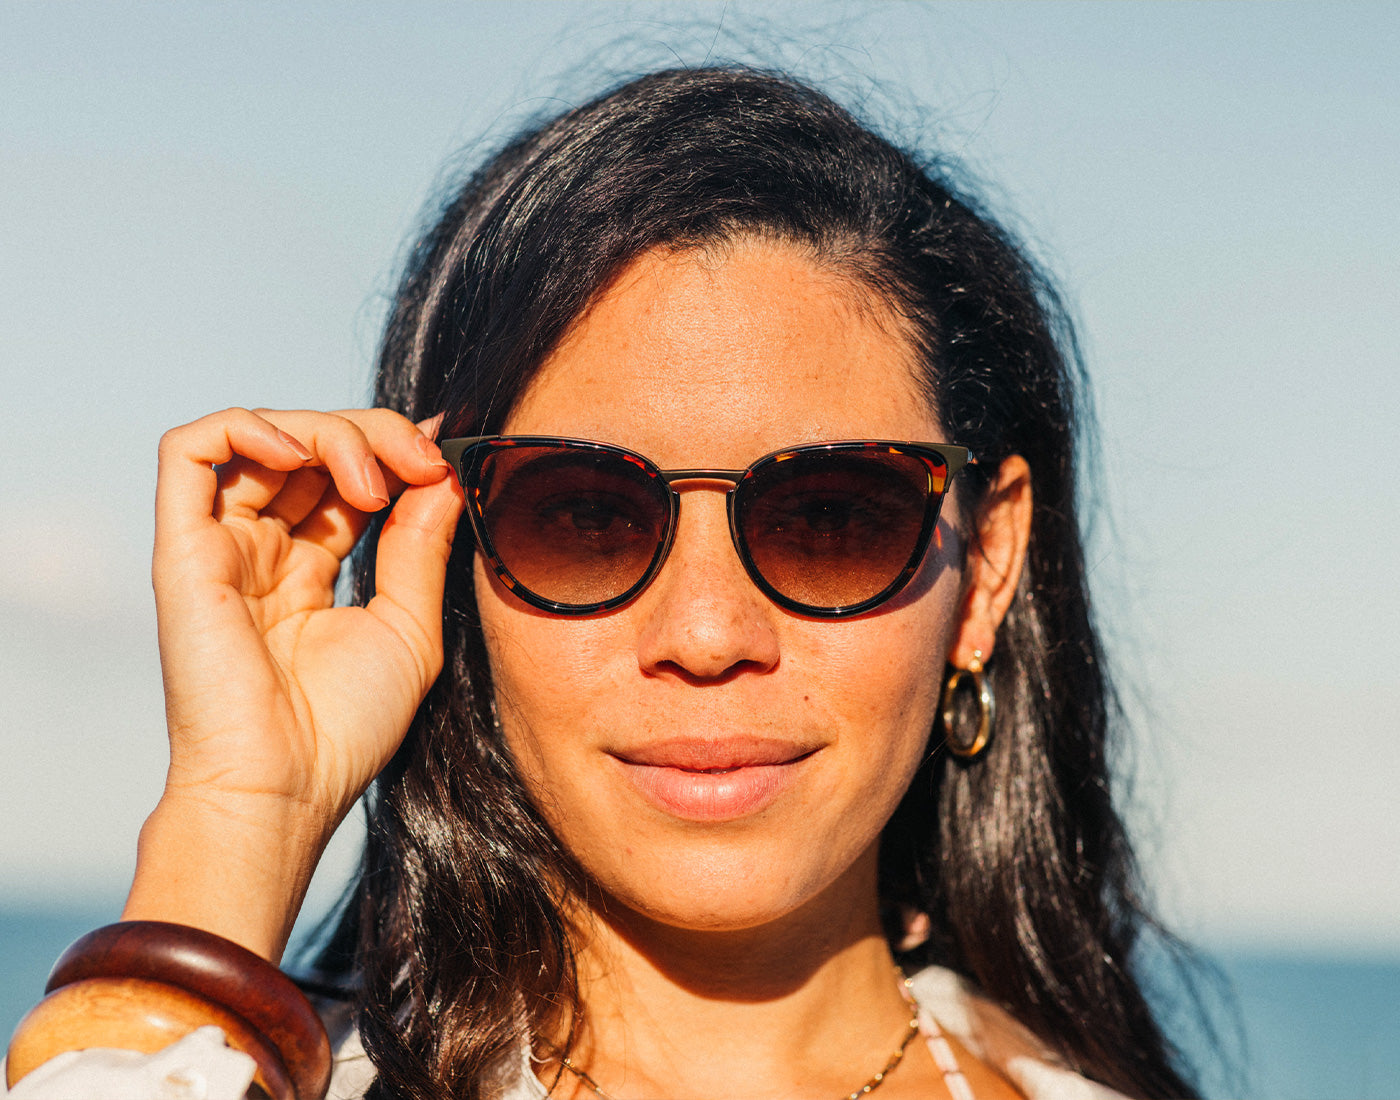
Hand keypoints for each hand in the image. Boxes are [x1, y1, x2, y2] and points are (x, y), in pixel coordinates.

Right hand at [124, 407, 462, 958]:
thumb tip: (442, 472)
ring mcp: (220, 546)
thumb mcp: (409, 625)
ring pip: (261, 437)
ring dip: (327, 433)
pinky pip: (189, 451)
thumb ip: (420, 545)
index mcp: (309, 571)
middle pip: (310, 449)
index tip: (445, 463)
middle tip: (423, 462)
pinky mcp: (183, 548)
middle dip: (374, 435)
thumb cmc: (345, 727)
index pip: (347, 478)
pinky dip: (246, 427)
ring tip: (374, 477)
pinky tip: (301, 454)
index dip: (395, 455)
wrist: (285, 787)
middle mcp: (261, 551)